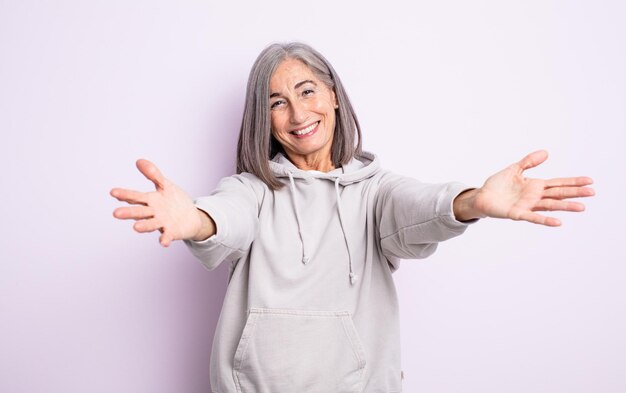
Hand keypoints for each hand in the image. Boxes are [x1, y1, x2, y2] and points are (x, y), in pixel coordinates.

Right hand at [110, 159, 214, 246]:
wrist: (191, 217)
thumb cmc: (175, 201)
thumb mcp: (165, 185)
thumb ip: (153, 174)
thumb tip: (139, 160)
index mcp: (150, 200)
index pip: (135, 196)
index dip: (124, 194)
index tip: (113, 192)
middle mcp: (153, 213)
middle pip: (139, 212)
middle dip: (128, 212)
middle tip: (115, 214)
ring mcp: (161, 223)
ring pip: (150, 224)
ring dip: (143, 226)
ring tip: (135, 228)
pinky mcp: (171, 232)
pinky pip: (167, 236)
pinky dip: (165, 239)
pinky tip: (163, 242)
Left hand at [454, 150, 594, 225]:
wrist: (482, 196)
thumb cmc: (498, 184)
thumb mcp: (514, 169)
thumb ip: (529, 162)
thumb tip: (546, 152)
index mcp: (535, 185)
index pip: (558, 183)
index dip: (573, 182)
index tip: (589, 181)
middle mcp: (535, 197)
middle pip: (558, 194)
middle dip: (575, 193)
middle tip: (592, 193)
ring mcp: (528, 206)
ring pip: (550, 206)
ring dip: (565, 206)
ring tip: (581, 207)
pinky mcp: (517, 213)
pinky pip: (533, 217)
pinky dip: (545, 220)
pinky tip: (558, 222)